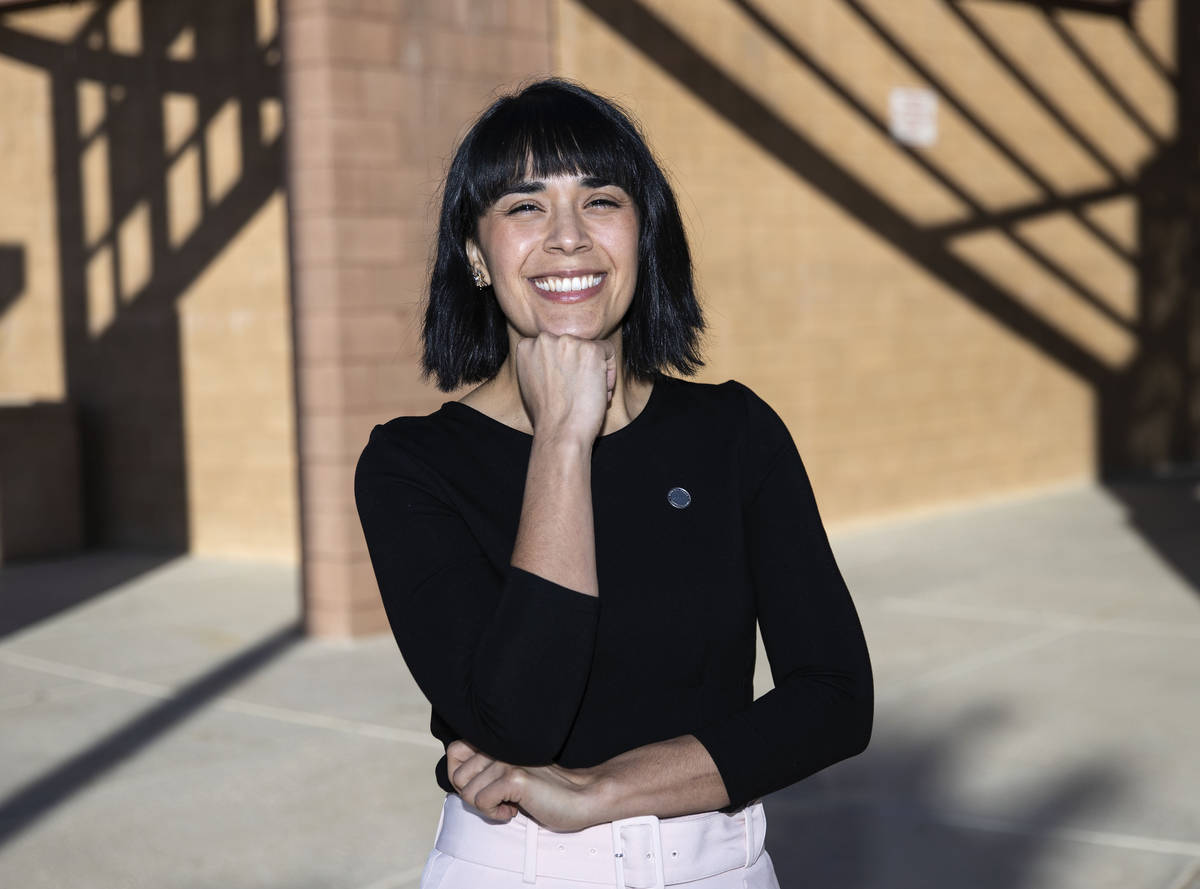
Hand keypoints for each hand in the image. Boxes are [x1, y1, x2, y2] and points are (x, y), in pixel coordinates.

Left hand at [446, 739, 603, 831]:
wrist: (581, 798)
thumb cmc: (546, 791)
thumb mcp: (511, 774)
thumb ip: (488, 769)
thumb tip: (457, 779)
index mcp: (499, 744)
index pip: (455, 750)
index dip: (459, 775)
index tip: (480, 788)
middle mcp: (500, 747)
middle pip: (458, 776)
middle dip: (473, 796)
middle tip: (496, 799)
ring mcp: (507, 761)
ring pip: (468, 793)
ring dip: (486, 807)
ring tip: (510, 803)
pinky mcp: (515, 778)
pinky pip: (481, 802)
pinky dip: (495, 814)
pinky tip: (514, 810)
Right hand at [515, 333, 615, 443]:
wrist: (560, 431)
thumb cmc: (547, 415)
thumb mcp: (532, 382)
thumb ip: (542, 363)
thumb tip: (561, 358)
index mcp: (527, 346)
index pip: (555, 346)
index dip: (564, 367)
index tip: (567, 386)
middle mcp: (545, 340)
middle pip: (573, 345)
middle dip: (580, 368)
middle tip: (580, 392)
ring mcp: (568, 343)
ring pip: (591, 348)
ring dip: (595, 370)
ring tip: (590, 394)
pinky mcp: (590, 350)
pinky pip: (608, 351)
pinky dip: (609, 372)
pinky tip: (601, 391)